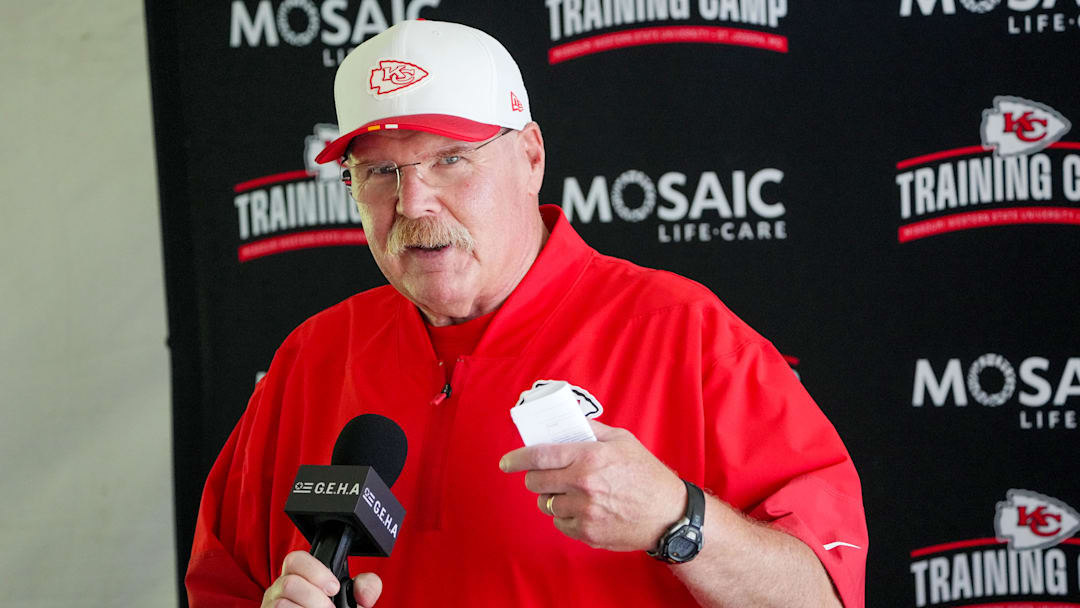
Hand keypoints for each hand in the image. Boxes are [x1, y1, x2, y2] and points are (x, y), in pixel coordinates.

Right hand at [262, 550, 382, 607]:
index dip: (315, 571)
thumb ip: (364, 588)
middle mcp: (279, 590)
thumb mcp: (352, 601)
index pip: (295, 559)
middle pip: (288, 582)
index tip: (334, 588)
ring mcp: (270, 606)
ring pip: (282, 603)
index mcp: (299, 577)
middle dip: (314, 598)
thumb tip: (365, 592)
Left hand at [499, 420, 686, 551]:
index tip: (506, 462)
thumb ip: (591, 430)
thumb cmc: (646, 474)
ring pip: (546, 504)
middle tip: (544, 476)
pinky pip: (560, 524)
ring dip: (552, 497)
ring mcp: (584, 512)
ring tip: (571, 493)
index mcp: (589, 458)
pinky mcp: (587, 533)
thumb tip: (567, 422)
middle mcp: (583, 485)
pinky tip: (582, 509)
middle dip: (535, 478)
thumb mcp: (623, 441)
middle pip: (536, 482)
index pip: (540, 456)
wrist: (668, 515)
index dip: (517, 458)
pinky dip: (565, 517)